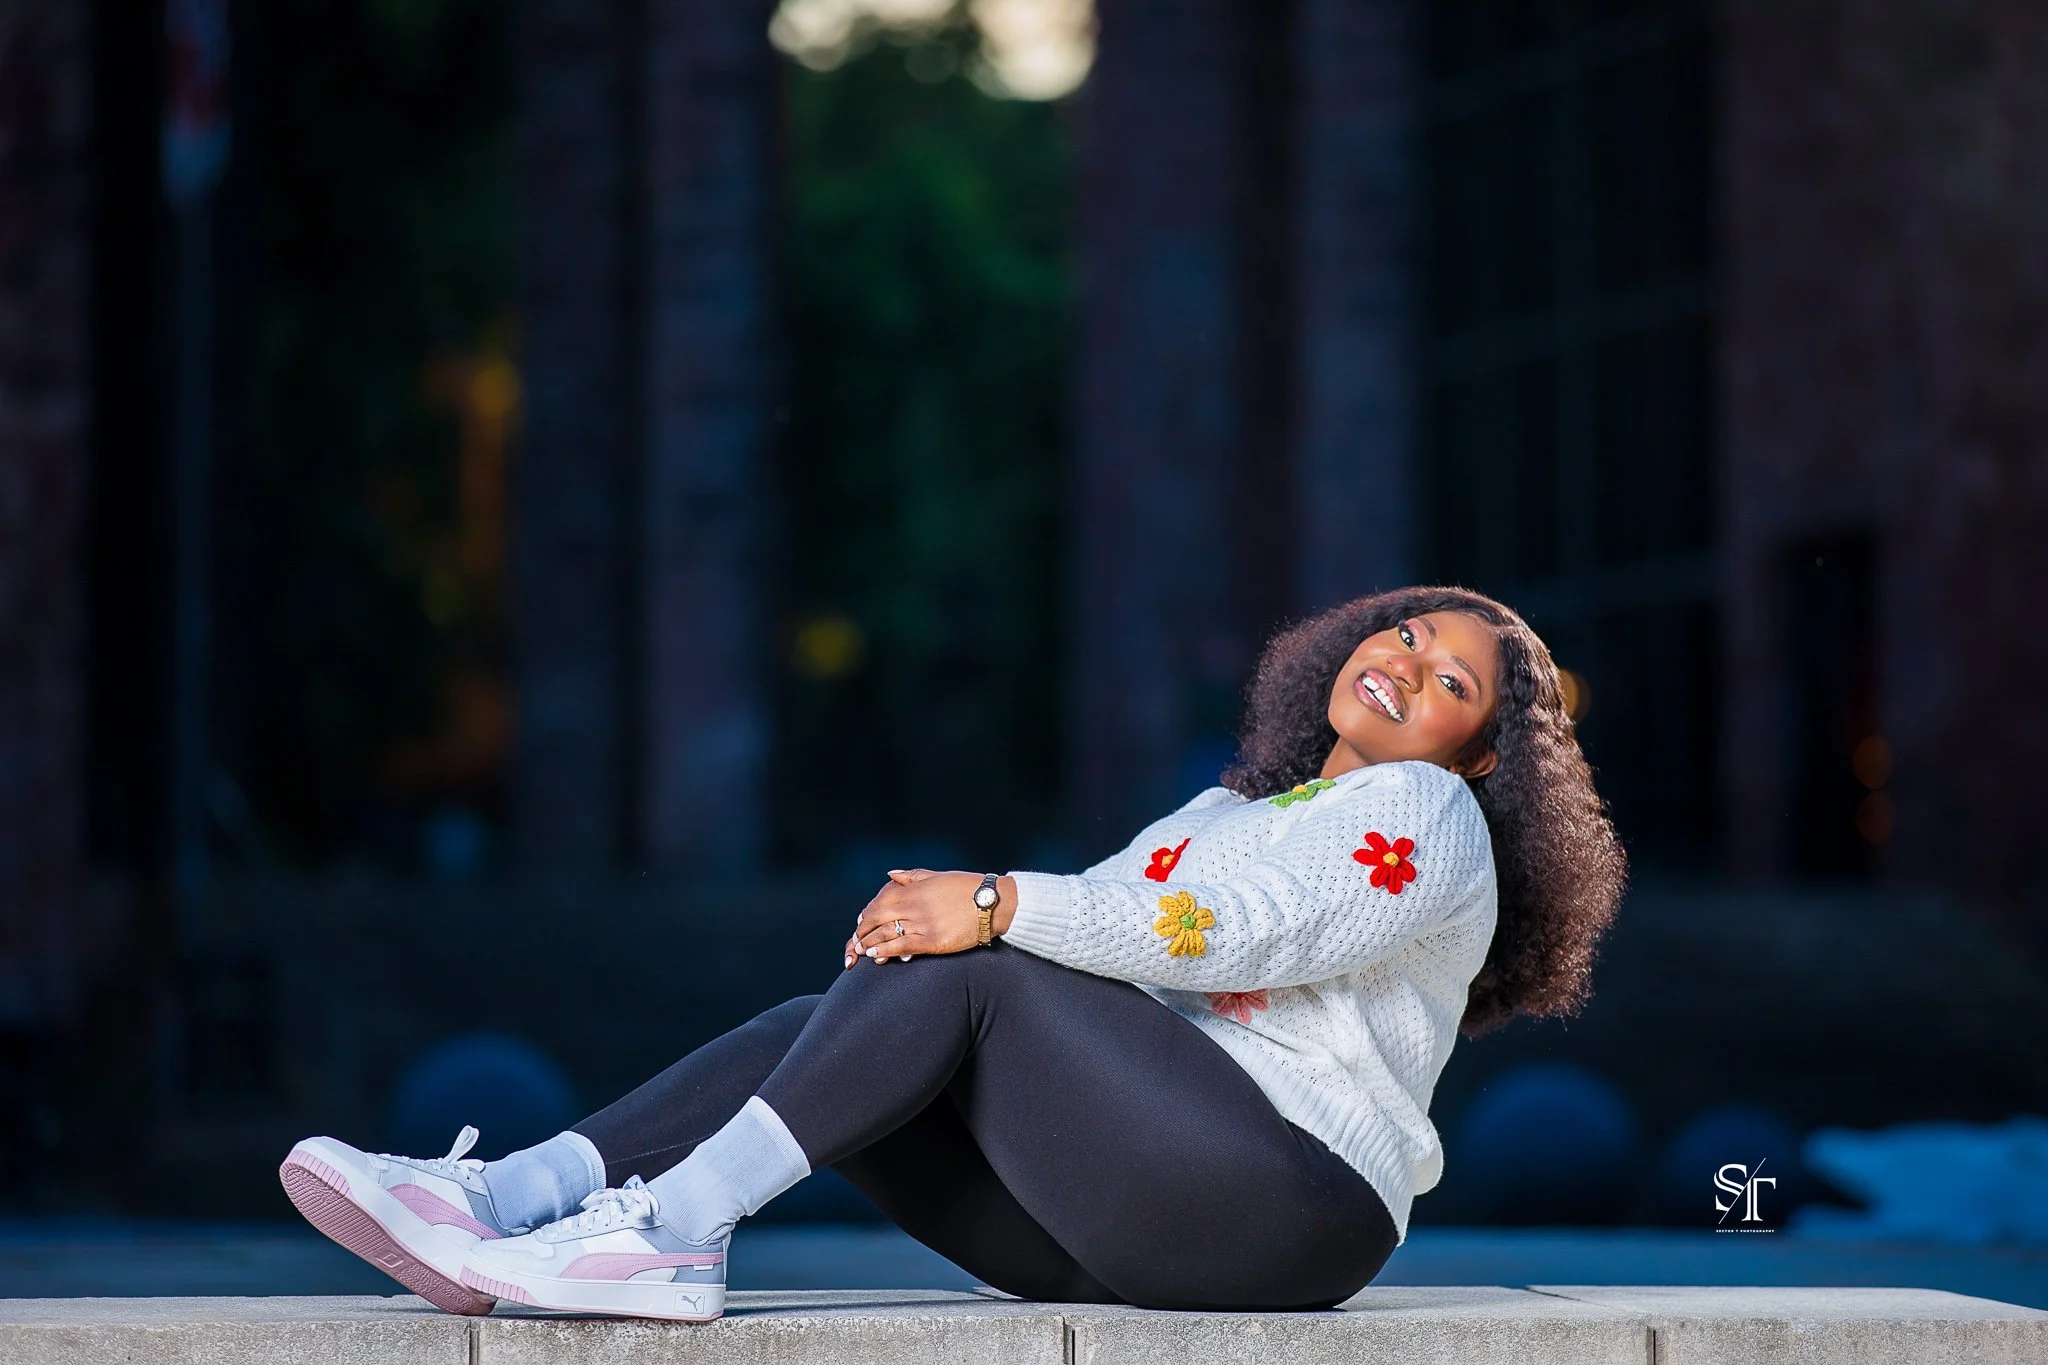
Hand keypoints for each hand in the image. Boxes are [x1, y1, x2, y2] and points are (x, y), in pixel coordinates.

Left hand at [841, 868, 1014, 967]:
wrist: (991, 903)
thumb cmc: (966, 888)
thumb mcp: (937, 876)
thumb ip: (912, 876)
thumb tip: (891, 875)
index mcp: (913, 889)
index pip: (878, 903)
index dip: (866, 915)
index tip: (861, 924)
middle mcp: (913, 905)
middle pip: (876, 919)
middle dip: (862, 932)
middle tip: (855, 942)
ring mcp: (922, 923)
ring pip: (885, 934)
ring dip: (869, 943)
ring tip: (860, 951)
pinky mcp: (932, 941)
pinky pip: (901, 947)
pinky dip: (885, 951)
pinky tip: (876, 956)